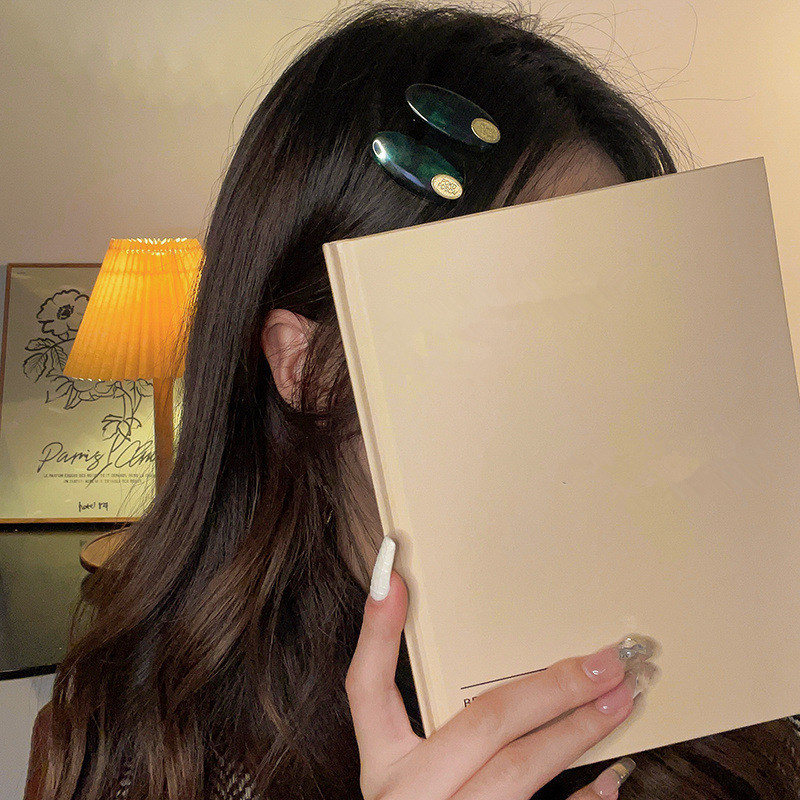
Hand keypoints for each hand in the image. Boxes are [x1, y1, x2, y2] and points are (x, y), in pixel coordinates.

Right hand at [346, 537, 651, 799]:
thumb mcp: (407, 775)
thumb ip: (429, 716)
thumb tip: (424, 624)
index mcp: (383, 769)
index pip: (366, 688)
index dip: (377, 632)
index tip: (394, 577)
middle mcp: (410, 797)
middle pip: (484, 724)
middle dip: (551, 685)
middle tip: (605, 658)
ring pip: (520, 771)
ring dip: (578, 730)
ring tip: (621, 699)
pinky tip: (612, 777)